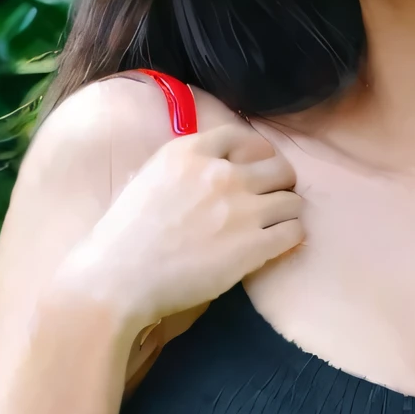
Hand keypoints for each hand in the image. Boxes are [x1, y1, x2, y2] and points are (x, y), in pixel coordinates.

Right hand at [55, 122, 302, 340]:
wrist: (119, 277)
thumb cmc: (122, 235)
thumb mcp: (146, 180)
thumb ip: (180, 169)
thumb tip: (196, 171)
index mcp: (191, 152)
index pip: (242, 136)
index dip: (255, 152)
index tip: (255, 167)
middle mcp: (222, 173)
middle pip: (278, 166)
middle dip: (278, 182)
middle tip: (270, 199)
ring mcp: (242, 209)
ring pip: (292, 200)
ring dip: (286, 212)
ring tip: (274, 226)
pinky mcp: (254, 245)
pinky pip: (294, 231)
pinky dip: (290, 237)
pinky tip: (276, 245)